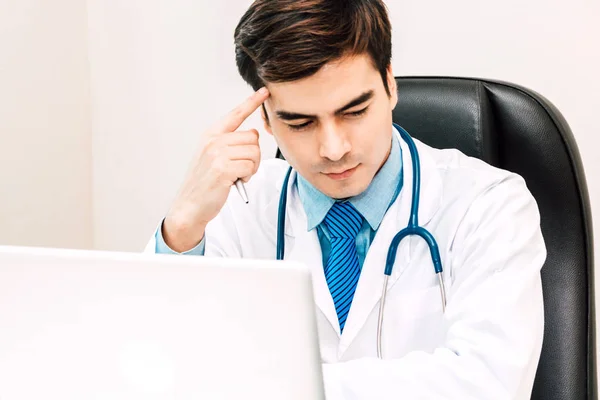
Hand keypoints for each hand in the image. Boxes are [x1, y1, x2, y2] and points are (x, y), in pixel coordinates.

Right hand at [163, 87, 269, 251]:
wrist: (190, 205)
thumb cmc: (205, 183)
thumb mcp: (212, 156)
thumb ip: (229, 143)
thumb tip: (253, 135)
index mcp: (211, 135)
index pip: (235, 114)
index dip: (251, 102)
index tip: (264, 91)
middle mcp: (213, 141)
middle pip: (252, 138)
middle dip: (252, 155)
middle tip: (239, 168)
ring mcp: (217, 154)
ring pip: (254, 152)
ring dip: (251, 167)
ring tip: (236, 175)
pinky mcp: (222, 168)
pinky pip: (250, 166)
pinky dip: (247, 176)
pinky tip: (235, 182)